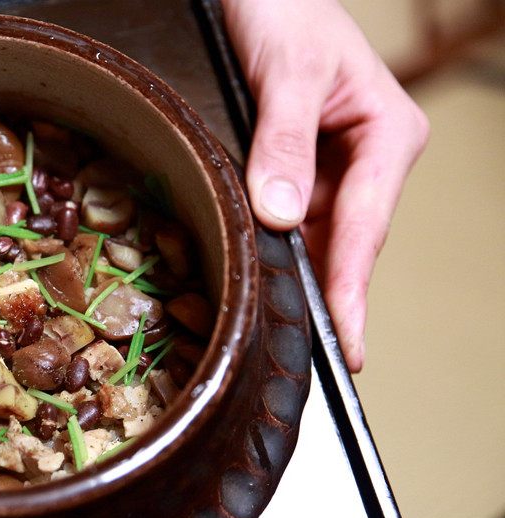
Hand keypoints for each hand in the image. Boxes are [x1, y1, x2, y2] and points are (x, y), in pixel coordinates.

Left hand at [222, 0, 428, 371]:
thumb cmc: (287, 11)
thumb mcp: (289, 73)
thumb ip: (285, 142)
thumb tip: (283, 214)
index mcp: (387, 136)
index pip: (368, 226)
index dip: (353, 290)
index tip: (348, 344)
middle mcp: (366, 160)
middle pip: (345, 243)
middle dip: (325, 295)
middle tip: (307, 354)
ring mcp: (333, 169)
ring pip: (315, 238)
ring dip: (295, 275)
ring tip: (278, 326)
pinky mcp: (299, 171)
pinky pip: (288, 219)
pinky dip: (272, 247)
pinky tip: (257, 274)